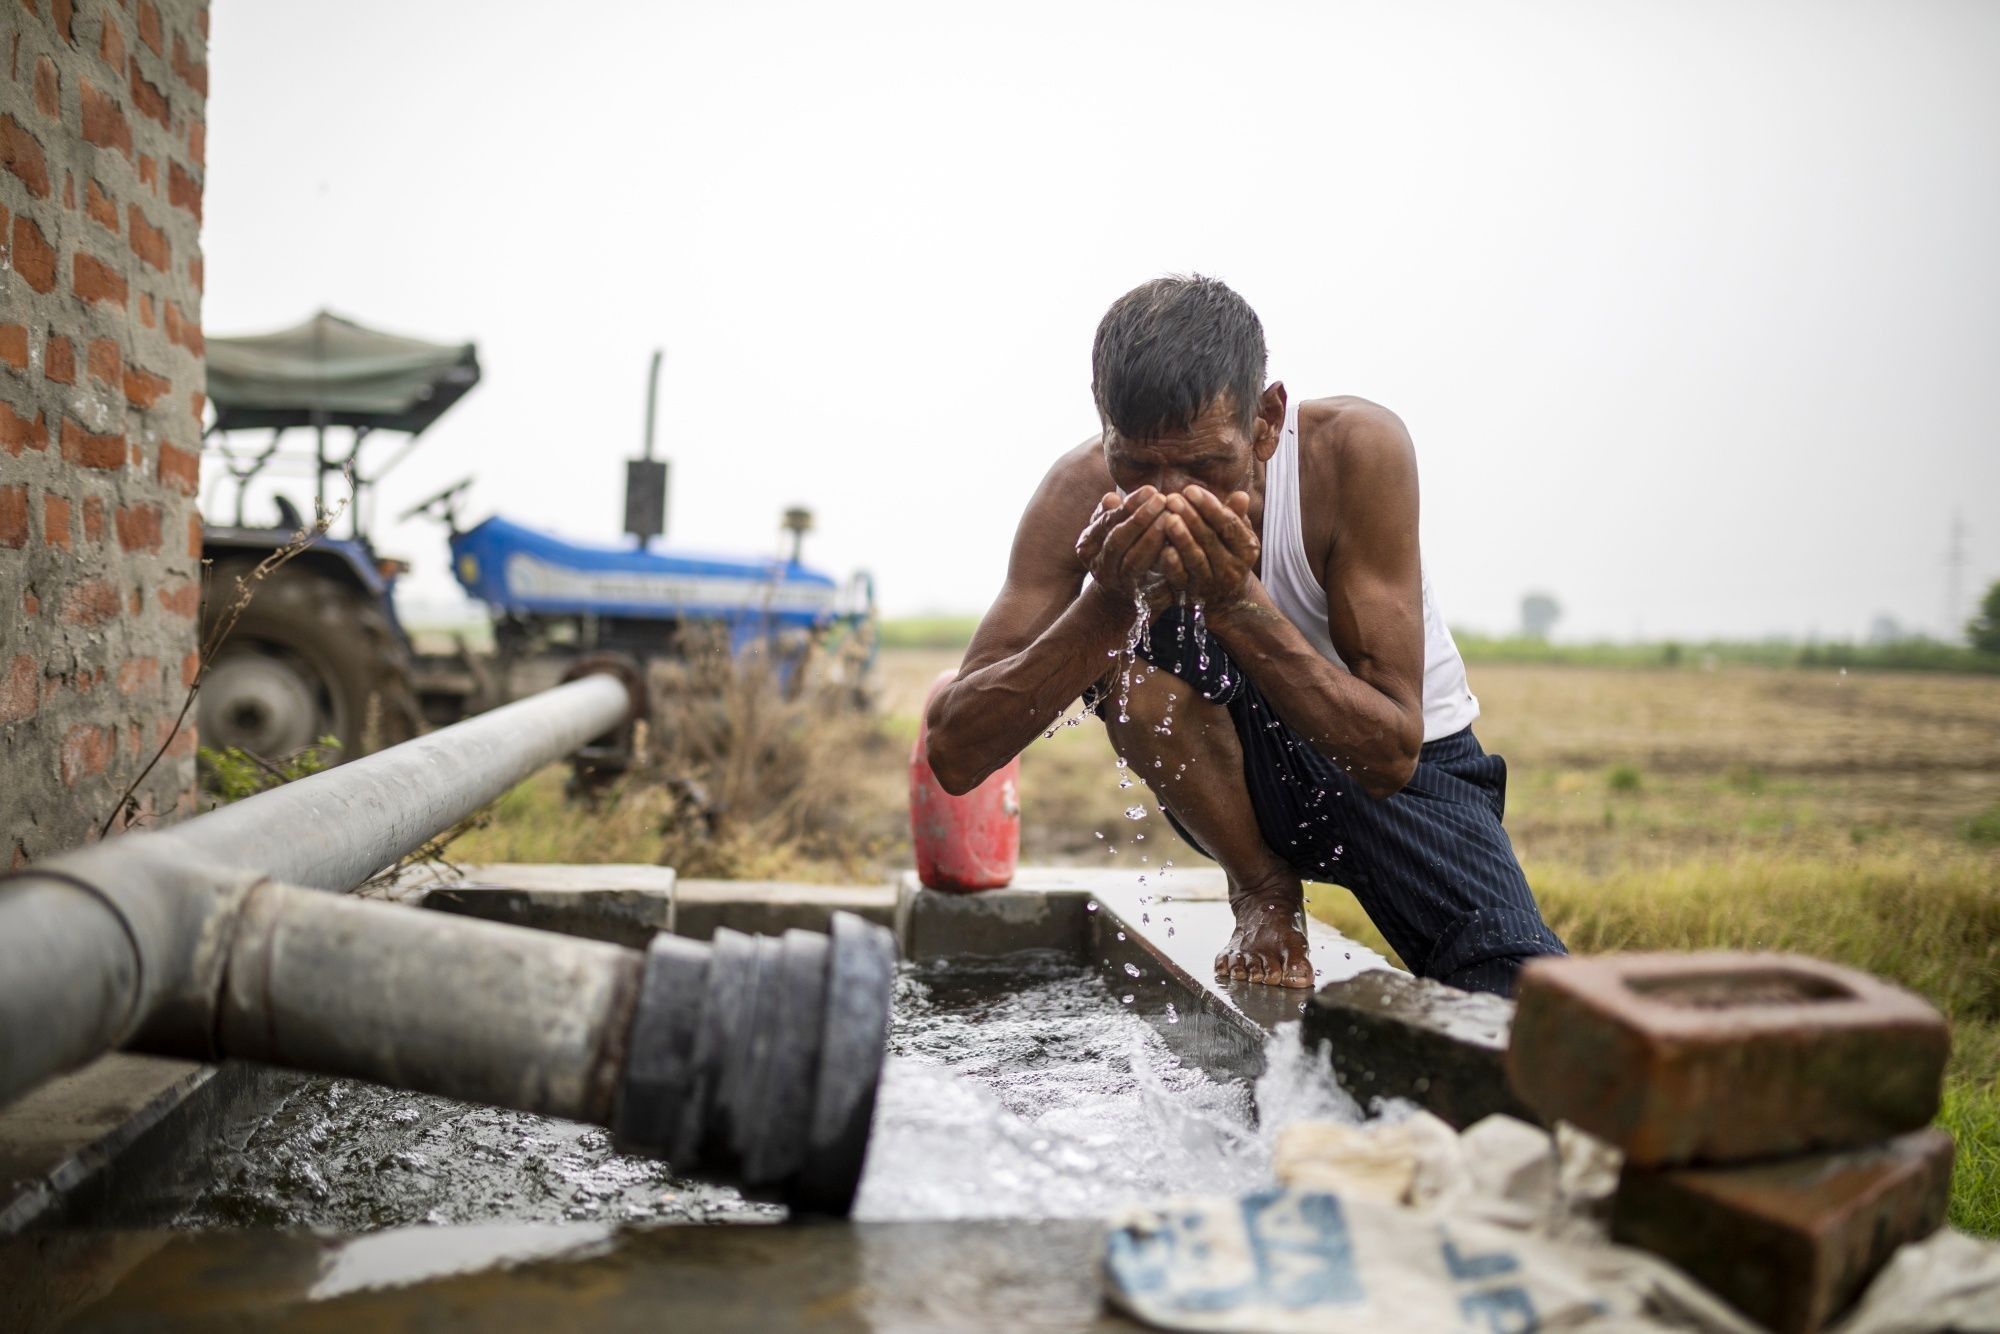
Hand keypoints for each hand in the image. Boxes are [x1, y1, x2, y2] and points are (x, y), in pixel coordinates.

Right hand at [1075, 487, 1174, 602]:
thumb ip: (1112, 514)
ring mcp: (1117, 583)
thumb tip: (1111, 498)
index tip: (1151, 490)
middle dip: (1140, 519)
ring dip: (1152, 538)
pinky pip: (1152, 579)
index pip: (1107, 521)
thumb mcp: (1111, 529)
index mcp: (1088, 545)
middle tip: (1162, 500)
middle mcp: (1099, 566)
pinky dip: (1164, 561)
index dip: (1129, 505)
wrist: (1123, 593)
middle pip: (1117, 541)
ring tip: (1171, 517)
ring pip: (1133, 561)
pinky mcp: (1138, 597)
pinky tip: (1178, 544)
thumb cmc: (1121, 549)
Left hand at [1158, 487, 1257, 608]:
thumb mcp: (1238, 535)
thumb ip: (1236, 515)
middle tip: (1173, 499)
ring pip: (1196, 558)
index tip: (1190, 490)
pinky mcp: (1192, 592)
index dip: (1210, 506)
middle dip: (1191, 517)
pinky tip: (1163, 549)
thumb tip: (1241, 495)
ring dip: (1181, 538)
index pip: (1229, 524)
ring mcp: (1212, 582)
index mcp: (1246, 549)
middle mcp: (1232, 567)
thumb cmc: (1228, 553)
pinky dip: (1172, 564)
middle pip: (1210, 539)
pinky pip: (1181, 577)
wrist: (1225, 597)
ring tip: (1168, 518)